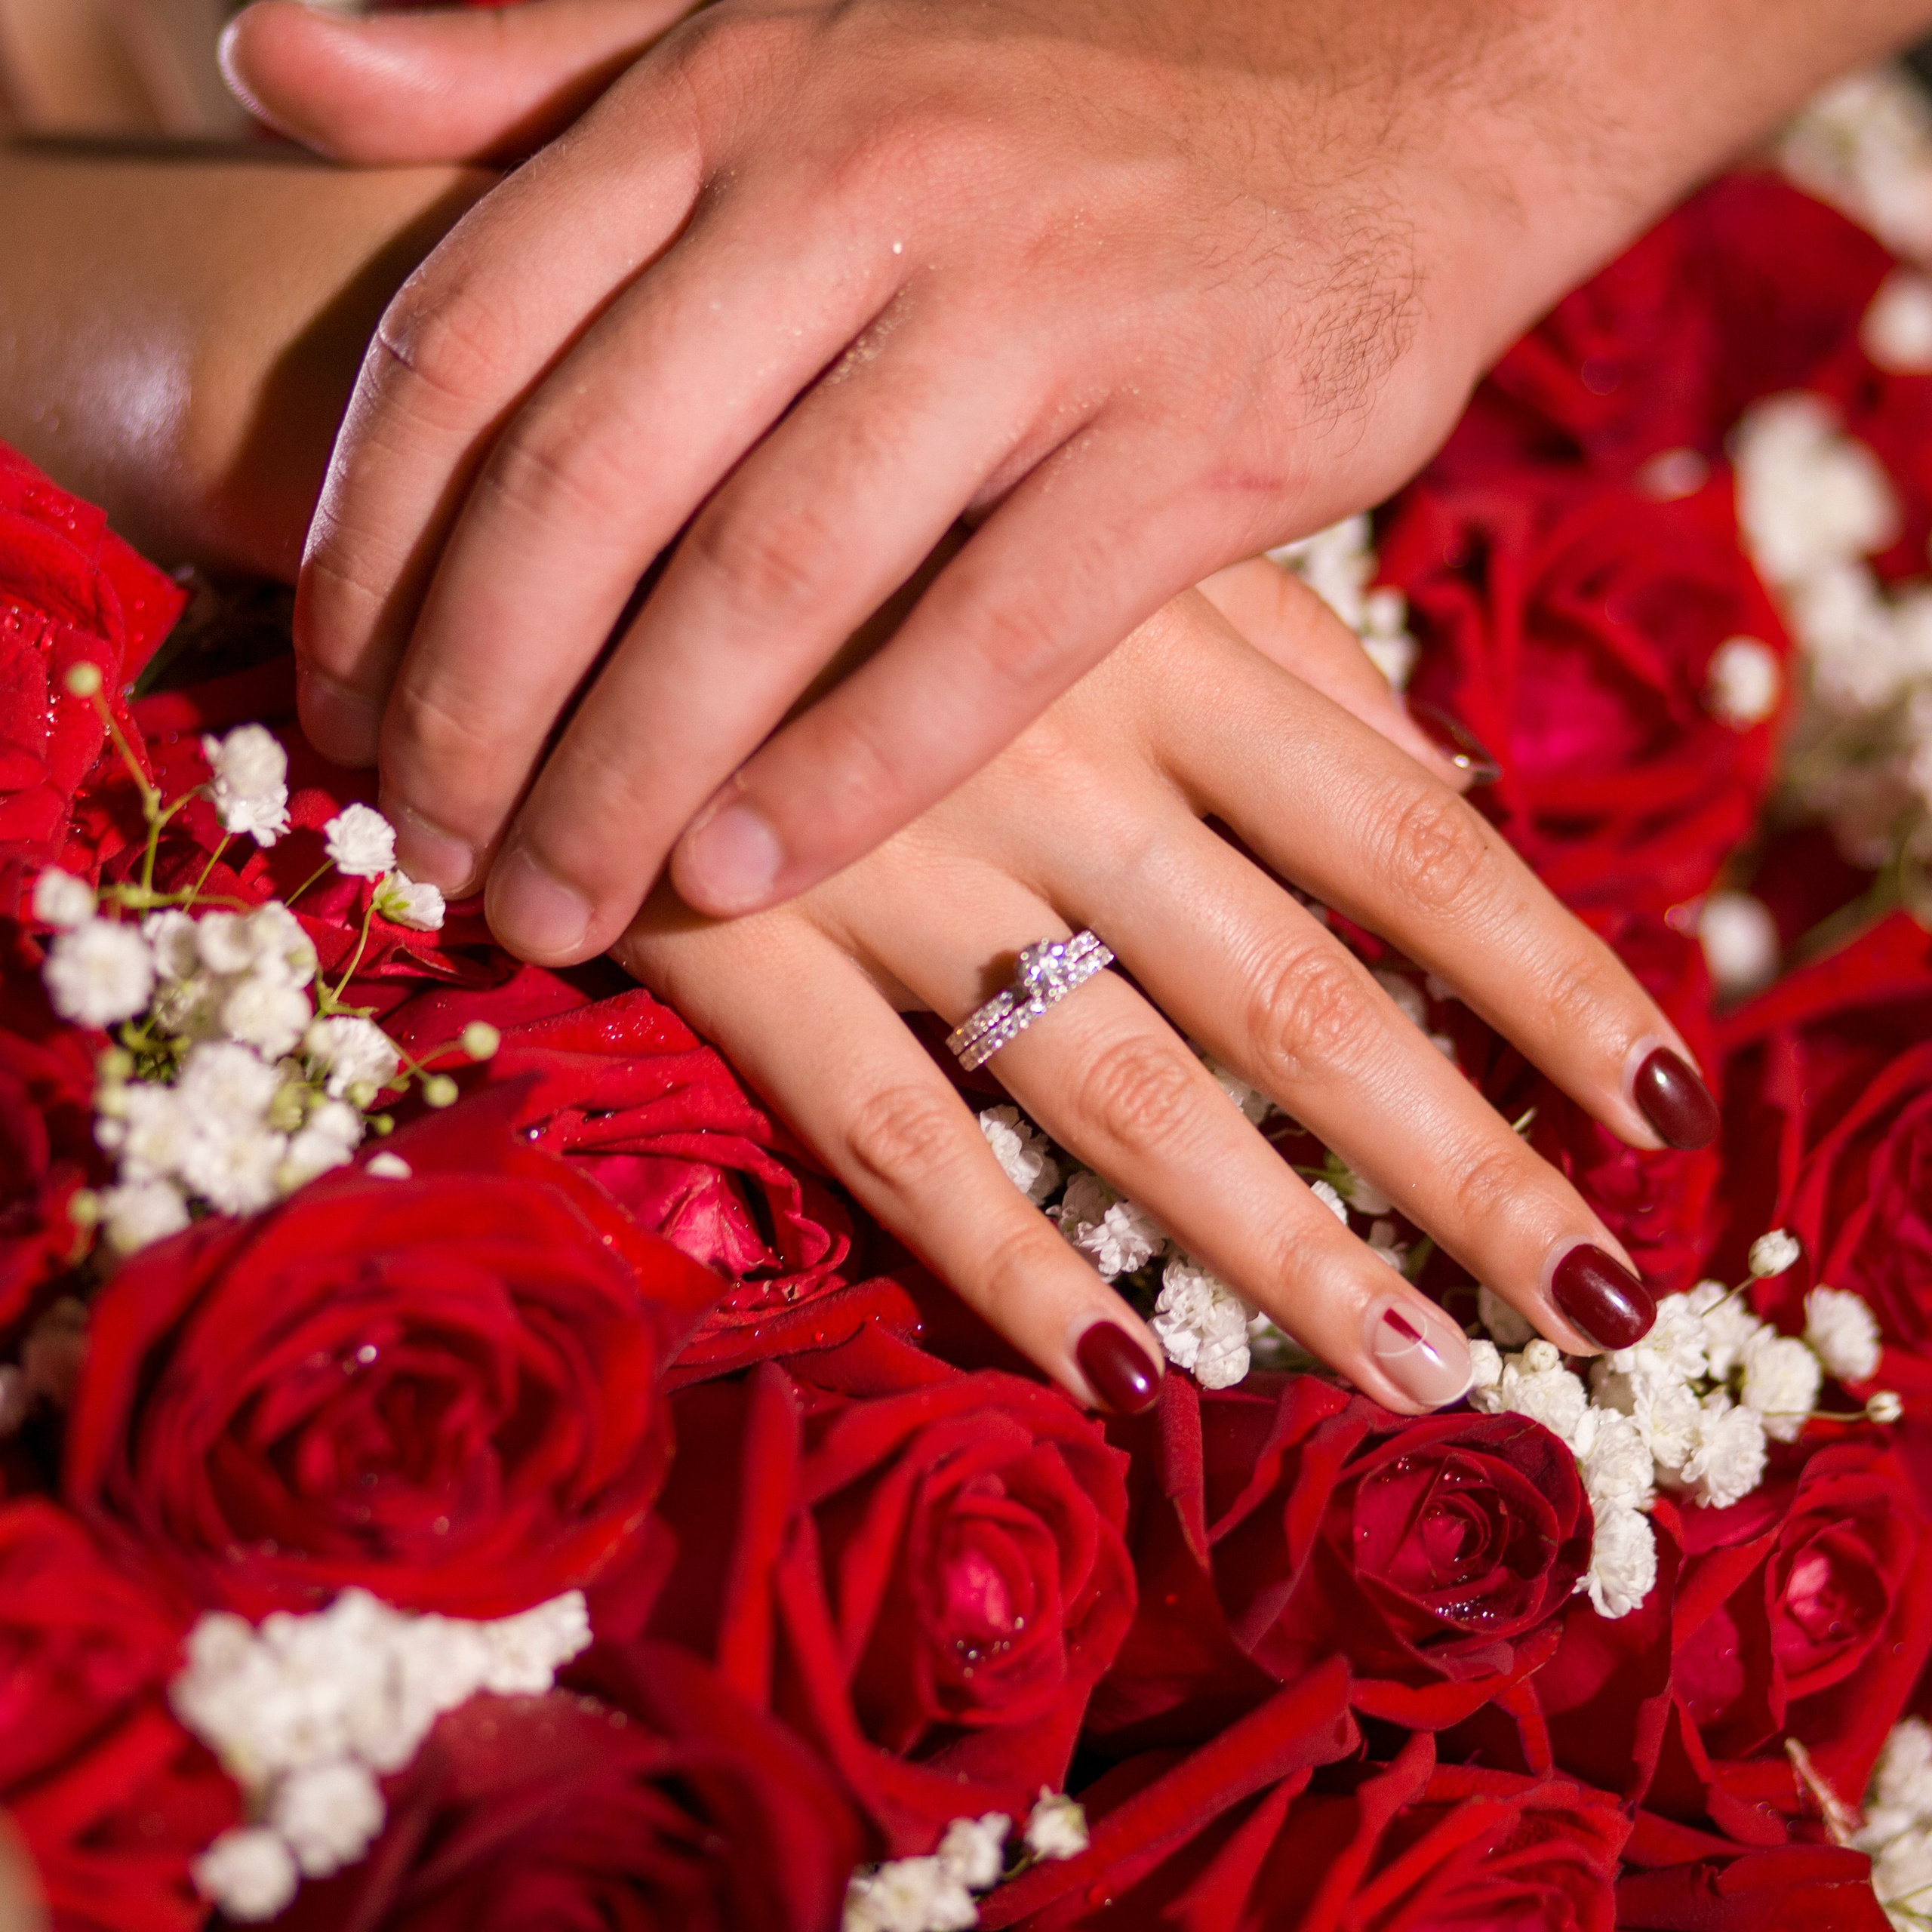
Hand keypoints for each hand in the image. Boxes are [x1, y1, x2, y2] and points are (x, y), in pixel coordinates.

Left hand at [219, 0, 1615, 963]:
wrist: (1397, 87)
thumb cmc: (1058, 104)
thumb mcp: (781, 43)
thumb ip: (533, 64)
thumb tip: (272, 64)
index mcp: (731, 94)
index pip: (472, 340)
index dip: (372, 553)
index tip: (339, 705)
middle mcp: (865, 184)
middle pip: (589, 484)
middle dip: (477, 703)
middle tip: (424, 849)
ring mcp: (1038, 312)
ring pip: (768, 581)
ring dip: (630, 773)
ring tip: (557, 904)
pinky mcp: (1190, 441)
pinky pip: (980, 643)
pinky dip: (849, 774)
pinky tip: (749, 875)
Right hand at [615, 568, 1712, 1414]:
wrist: (578, 474)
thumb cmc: (863, 506)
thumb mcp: (1081, 532)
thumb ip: (1271, 650)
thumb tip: (1444, 786)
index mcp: (1160, 651)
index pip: (1412, 839)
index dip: (1550, 976)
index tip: (1662, 1102)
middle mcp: (1059, 767)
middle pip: (1305, 994)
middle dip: (1463, 1156)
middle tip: (1593, 1298)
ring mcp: (897, 862)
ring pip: (1125, 1086)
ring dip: (1276, 1240)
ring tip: (1409, 1367)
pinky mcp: (739, 943)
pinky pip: (889, 1128)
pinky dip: (1005, 1257)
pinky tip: (1114, 1373)